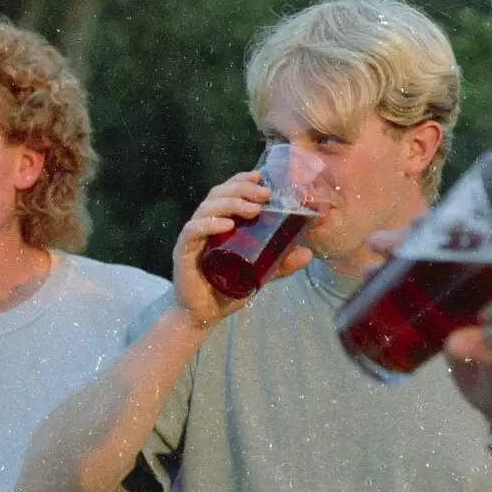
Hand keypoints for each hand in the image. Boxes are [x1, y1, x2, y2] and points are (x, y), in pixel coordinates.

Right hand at [172, 171, 311, 325]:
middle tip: (265, 194)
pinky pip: (193, 231)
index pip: (228, 191)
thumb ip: (281, 263)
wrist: (204, 315)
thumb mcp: (260, 273)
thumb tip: (308, 253)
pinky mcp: (183, 252)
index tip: (262, 176)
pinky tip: (227, 225)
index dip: (242, 180)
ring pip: (207, 208)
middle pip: (218, 194)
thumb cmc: (228, 288)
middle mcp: (205, 225)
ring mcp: (193, 237)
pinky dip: (209, 224)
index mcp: (220, 222)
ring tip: (253, 209)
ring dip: (230, 203)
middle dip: (242, 188)